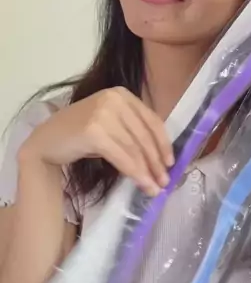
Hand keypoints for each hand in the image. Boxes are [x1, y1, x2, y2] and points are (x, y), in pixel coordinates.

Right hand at [21, 88, 174, 196]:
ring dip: (148, 171)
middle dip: (157, 161)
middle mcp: (114, 99)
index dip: (163, 143)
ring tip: (155, 188)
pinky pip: (122, 156)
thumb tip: (161, 158)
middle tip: (165, 182)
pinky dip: (135, 173)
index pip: (151, 120)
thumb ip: (132, 132)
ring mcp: (103, 113)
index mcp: (122, 94)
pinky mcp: (94, 131)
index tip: (171, 162)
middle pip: (144, 135)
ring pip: (134, 148)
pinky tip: (142, 184)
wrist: (46, 141)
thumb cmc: (80, 136)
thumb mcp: (111, 125)